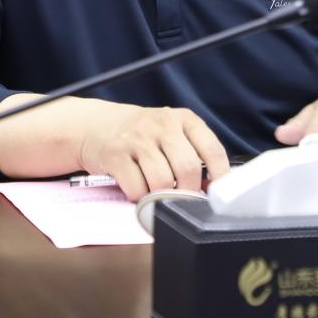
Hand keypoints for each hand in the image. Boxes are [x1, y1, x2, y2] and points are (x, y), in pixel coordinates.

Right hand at [77, 104, 230, 201]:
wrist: (98, 125)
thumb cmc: (143, 135)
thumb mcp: (173, 133)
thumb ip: (193, 153)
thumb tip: (210, 188)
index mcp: (184, 119)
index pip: (212, 150)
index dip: (220, 177)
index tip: (217, 195)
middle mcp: (163, 124)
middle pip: (188, 168)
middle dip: (188, 192)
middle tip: (182, 198)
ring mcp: (138, 138)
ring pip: (163, 181)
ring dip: (162, 196)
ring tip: (156, 192)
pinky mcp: (116, 154)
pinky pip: (136, 188)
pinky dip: (139, 197)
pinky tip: (137, 188)